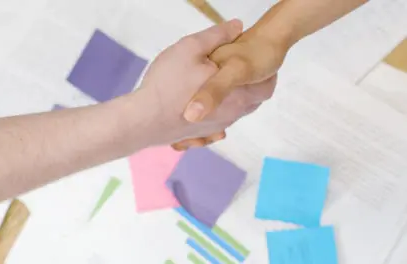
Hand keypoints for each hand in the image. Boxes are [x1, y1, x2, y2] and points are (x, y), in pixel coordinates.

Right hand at [134, 20, 273, 146]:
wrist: (143, 121)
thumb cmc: (167, 83)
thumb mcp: (191, 48)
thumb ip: (217, 35)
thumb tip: (237, 25)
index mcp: (237, 93)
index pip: (265, 85)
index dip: (266, 73)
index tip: (260, 64)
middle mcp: (231, 115)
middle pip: (251, 101)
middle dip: (249, 87)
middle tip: (244, 74)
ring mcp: (215, 128)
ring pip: (233, 113)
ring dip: (231, 101)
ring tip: (223, 88)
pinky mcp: (199, 136)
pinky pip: (216, 126)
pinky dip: (215, 115)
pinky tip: (206, 109)